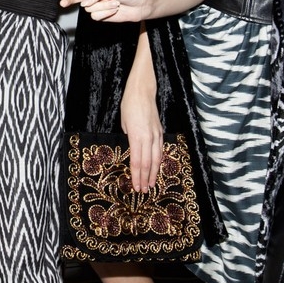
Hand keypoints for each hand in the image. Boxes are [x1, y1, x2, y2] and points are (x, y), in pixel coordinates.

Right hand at [56, 0, 149, 21]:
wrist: (138, 5)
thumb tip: (84, 3)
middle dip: (69, 0)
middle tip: (62, 3)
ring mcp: (96, 6)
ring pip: (89, 8)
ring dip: (103, 6)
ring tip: (114, 2)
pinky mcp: (100, 16)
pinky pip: (96, 16)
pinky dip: (106, 12)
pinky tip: (114, 9)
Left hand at [120, 56, 162, 192]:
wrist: (142, 91)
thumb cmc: (129, 105)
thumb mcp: (123, 123)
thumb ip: (129, 138)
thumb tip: (133, 149)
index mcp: (136, 136)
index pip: (137, 161)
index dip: (137, 176)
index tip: (136, 186)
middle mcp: (148, 137)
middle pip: (148, 163)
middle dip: (145, 178)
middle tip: (143, 191)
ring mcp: (156, 135)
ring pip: (156, 158)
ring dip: (154, 173)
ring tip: (151, 185)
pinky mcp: (160, 132)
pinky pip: (160, 150)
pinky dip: (158, 161)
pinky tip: (157, 169)